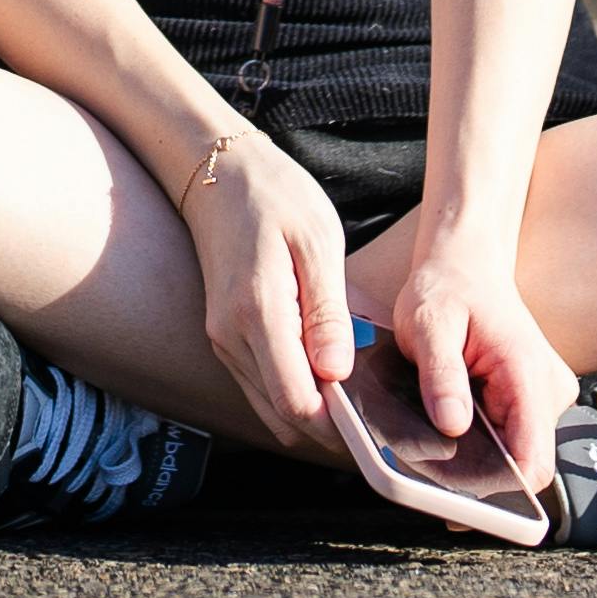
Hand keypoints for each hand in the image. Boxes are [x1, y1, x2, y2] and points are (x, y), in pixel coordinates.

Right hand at [170, 129, 354, 454]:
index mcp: (257, 312)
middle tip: (375, 411)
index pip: (296, 401)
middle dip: (330, 425)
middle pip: (283, 415)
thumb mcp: (318, 243)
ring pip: (269, 406)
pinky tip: (324, 369)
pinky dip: (293, 391)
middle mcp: (230, 336)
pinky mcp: (224, 336)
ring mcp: (222, 339)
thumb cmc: (276, 198)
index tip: (375, 418)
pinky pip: (260, 385)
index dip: (337, 425)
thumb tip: (337, 373)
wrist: (220, 172)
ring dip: (312, 410)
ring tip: (355, 390)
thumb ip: (328, 312)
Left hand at [361, 210, 579, 489]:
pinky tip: (451, 420)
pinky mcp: (530, 401)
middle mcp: (547, 391)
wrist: (467, 265)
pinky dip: (480, 439)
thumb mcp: (430, 324)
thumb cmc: (448, 289)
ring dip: (477, 455)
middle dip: (479, 473)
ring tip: (436, 432)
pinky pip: (509, 437)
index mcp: (528, 373)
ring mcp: (542, 398)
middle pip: (522, 464)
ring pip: (514, 453)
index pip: (534, 461)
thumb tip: (452, 426)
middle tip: (428, 465)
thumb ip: (441, 375)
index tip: (459, 501)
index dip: (501, 492)